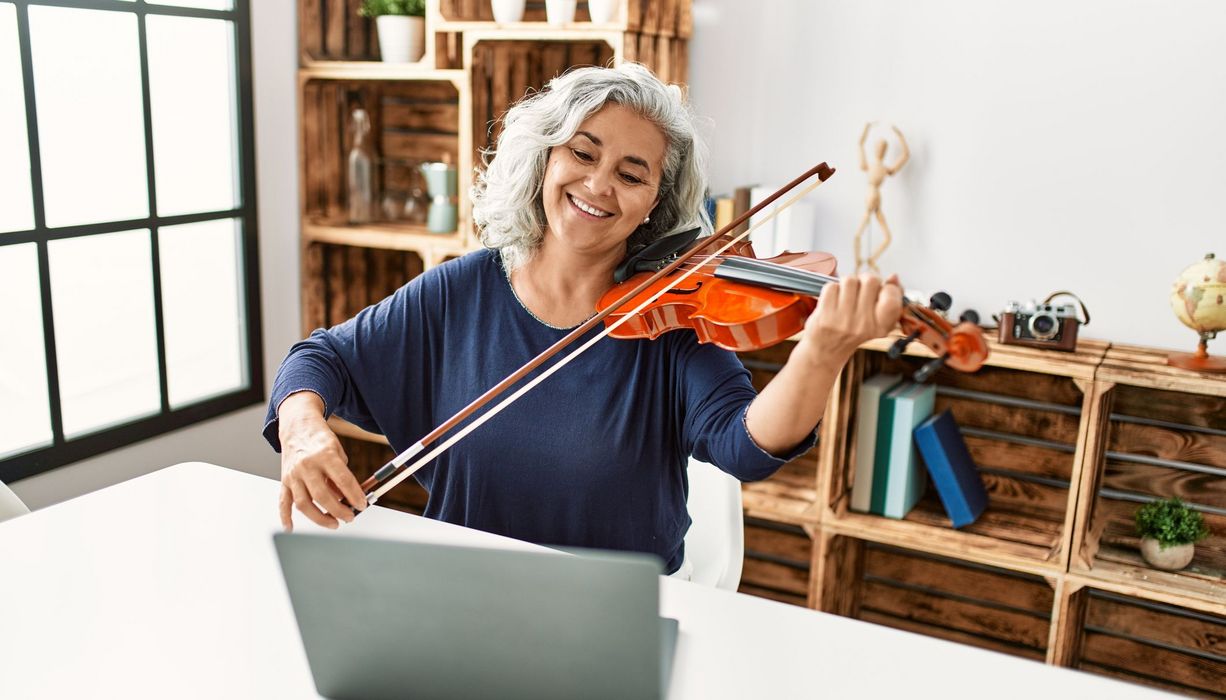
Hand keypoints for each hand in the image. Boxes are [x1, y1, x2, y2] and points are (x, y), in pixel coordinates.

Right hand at [277, 392, 366, 530]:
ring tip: (333, 523)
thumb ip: (343, 475)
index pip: (343, 480)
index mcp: (325, 455)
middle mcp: (307, 466)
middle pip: (322, 495)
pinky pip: (283, 502)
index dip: (355, 495)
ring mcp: (293, 474)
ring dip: (319, 518)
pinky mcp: (284, 480)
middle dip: (338, 511)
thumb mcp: (338, 452)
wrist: (297, 426)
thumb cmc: (320, 439)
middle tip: (350, 517)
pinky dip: (285, 517)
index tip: (362, 505)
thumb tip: (348, 499)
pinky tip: (290, 528)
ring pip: (303, 503)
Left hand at [795, 273, 902, 368]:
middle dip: (865, 280)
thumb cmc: (854, 331)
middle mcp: (864, 325)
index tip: (881, 291)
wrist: (826, 351)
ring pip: (850, 280)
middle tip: (860, 291)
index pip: (892, 297)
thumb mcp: (877, 322)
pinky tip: (832, 302)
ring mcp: (843, 320)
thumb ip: (890, 298)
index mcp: (881, 327)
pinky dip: (831, 290)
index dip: (889, 288)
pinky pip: (831, 287)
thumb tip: (894, 276)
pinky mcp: (825, 316)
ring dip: (847, 284)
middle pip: (871, 280)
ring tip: (845, 297)